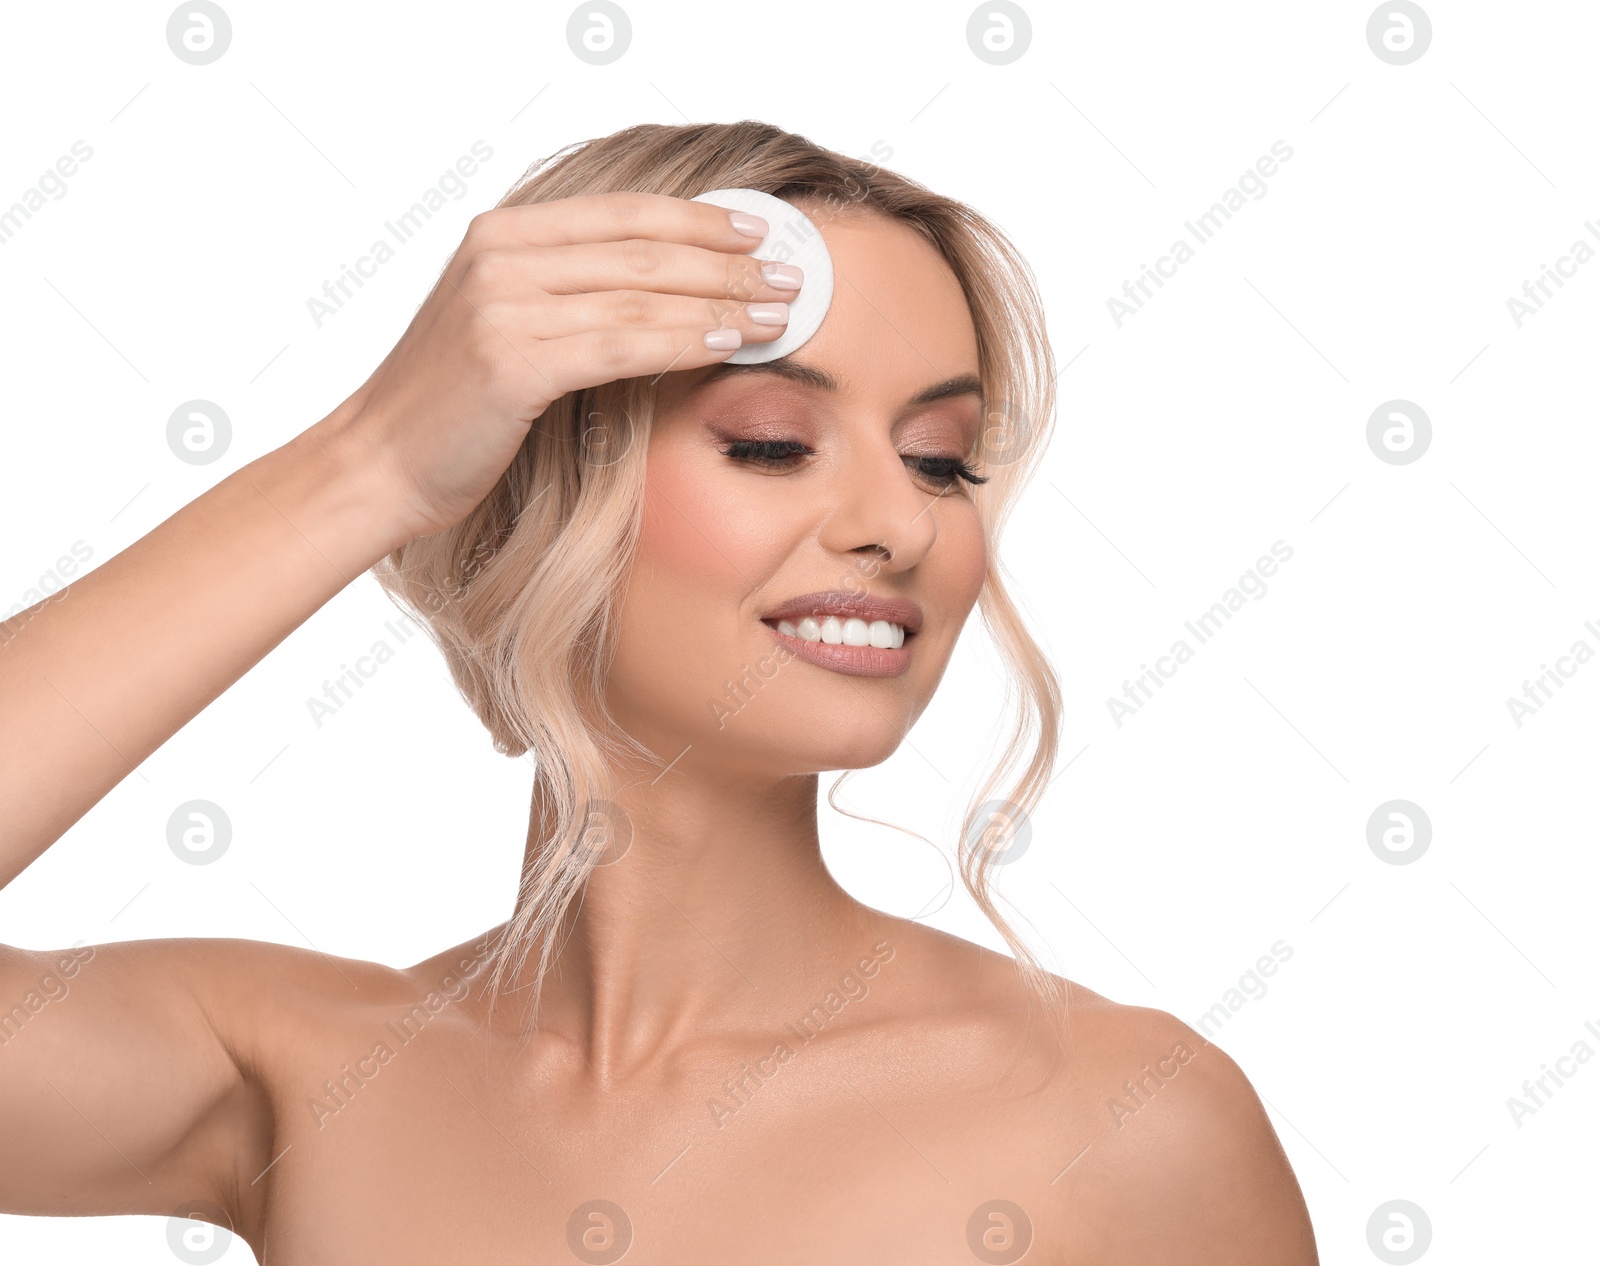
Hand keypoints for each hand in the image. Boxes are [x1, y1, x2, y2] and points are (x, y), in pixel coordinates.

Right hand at [322, 190, 800, 543]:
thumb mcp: (504, 323)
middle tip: (794, 277)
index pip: (623, 213)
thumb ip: (565, 291)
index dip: (700, 220)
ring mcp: (503, 304)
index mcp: (502, 233)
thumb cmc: (449, 405)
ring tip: (782, 313)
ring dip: (723, 301)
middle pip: (643, 248)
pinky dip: (683, 340)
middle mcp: (501, 255)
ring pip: (641, 292)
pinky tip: (730, 343)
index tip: (761, 234)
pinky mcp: (512, 359)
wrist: (379, 461)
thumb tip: (663, 288)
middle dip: (729, 262)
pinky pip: (621, 342)